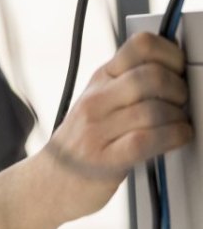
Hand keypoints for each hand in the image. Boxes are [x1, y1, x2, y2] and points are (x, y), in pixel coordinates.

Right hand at [36, 32, 190, 223]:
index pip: (140, 46)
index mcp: (99, 80)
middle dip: (179, 90)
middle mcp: (96, 100)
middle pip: (151, 76)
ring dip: (178, 118)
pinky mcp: (106, 159)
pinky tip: (176, 137)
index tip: (180, 68)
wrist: (48, 182)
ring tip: (177, 124)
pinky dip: (173, 136)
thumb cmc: (80, 144)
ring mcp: (97, 129)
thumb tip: (173, 72)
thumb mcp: (98, 103)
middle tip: (181, 102)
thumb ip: (128, 85)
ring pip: (153, 108)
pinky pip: (147, 139)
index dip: (171, 54)